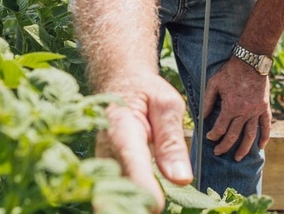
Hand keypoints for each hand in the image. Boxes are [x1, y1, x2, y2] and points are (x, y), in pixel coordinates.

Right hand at [98, 74, 192, 212]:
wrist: (119, 82)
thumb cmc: (146, 92)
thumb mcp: (167, 106)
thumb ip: (172, 142)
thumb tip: (181, 179)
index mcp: (122, 126)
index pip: (132, 162)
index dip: (143, 188)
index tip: (157, 207)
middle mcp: (105, 148)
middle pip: (117, 186)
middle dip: (135, 203)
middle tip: (155, 209)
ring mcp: (101, 161)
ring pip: (112, 192)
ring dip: (130, 204)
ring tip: (150, 208)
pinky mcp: (104, 170)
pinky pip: (113, 191)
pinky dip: (128, 201)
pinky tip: (143, 205)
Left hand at [202, 57, 271, 159]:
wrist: (251, 62)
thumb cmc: (230, 72)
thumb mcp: (214, 84)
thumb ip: (207, 101)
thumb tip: (202, 117)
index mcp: (231, 107)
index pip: (220, 128)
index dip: (213, 135)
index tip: (209, 137)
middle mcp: (244, 112)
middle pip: (234, 135)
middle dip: (224, 146)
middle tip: (218, 152)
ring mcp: (256, 111)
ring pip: (250, 135)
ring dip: (244, 148)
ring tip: (238, 157)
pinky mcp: (264, 108)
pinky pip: (266, 125)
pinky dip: (265, 137)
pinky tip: (261, 147)